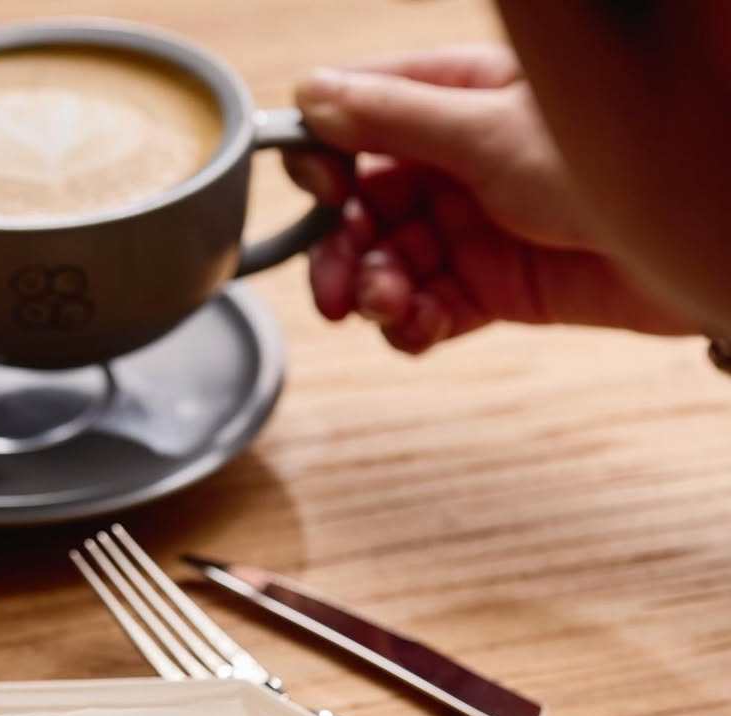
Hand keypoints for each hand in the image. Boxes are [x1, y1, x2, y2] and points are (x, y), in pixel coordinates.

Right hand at [287, 45, 694, 353]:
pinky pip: (429, 311)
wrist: (694, 238)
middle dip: (342, 249)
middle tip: (334, 290)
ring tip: (388, 306)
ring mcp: (475, 230)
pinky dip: (412, 325)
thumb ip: (397, 118)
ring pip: (390, 265)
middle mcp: (459, 165)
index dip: (326, 157)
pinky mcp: (495, 292)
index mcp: (457, 101)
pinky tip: (416, 328)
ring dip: (375, 291)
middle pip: (365, 207)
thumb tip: (313, 97)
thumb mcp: (491, 130)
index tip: (316, 190)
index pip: (363, 121)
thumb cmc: (615, 159)